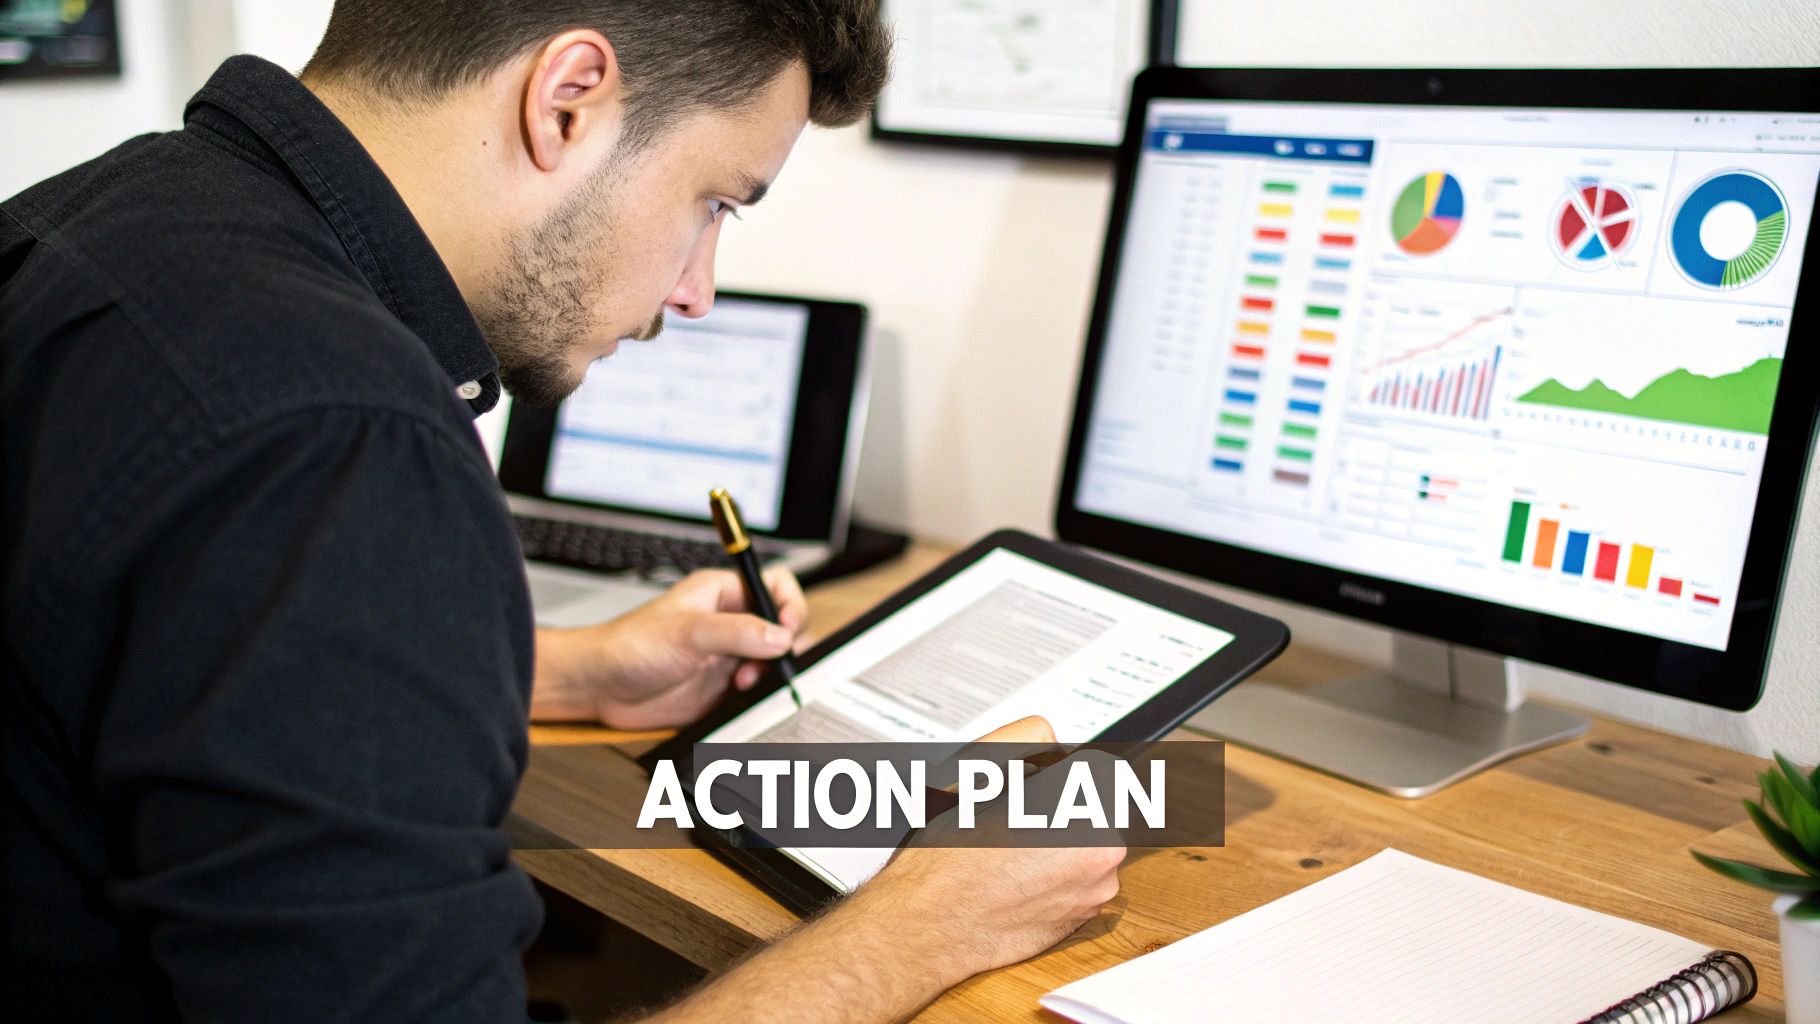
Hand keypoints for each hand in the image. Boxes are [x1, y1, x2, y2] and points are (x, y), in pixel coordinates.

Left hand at [530, 567, 807, 728]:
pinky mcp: (723, 686)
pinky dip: (758, 695)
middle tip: (766, 661)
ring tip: (744, 682)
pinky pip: (757, 689)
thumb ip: (736, 632)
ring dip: (769, 673)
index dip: (790, 605)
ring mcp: (729, 655)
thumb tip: (779, 636)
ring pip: (773, 660)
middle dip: (783, 645)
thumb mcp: (687, 632)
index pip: (775, 586)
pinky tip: (739, 697)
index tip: (786, 628)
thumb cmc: (629, 645)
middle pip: (782, 626)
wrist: (602, 687)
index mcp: (723, 593)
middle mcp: (731, 622)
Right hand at [852, 716, 1125, 985]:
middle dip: (1061, 807)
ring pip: (1087, 845)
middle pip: (1094, 806)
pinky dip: (1054, 877)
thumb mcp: (975, 769)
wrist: (928, 926)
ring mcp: (1096, 891)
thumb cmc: (945, 856)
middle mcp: (1104, 851)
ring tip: (1007, 854)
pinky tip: (1015, 880)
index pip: (1096, 766)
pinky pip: (1078, 881)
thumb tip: (1051, 736)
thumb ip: (1025, 736)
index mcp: (1084, 806)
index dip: (1057, 773)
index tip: (1032, 787)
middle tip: (1012, 821)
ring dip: (1059, 844)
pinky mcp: (1083, 919)